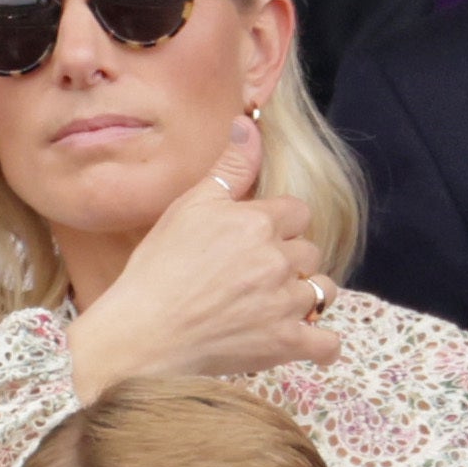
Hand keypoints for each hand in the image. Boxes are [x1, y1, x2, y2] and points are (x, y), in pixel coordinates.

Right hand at [65, 110, 337, 391]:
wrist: (140, 335)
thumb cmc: (155, 271)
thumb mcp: (186, 209)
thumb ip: (227, 169)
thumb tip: (248, 123)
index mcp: (256, 222)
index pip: (295, 212)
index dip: (274, 225)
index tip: (249, 240)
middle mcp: (278, 258)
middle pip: (308, 251)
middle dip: (287, 261)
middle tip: (250, 275)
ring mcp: (286, 303)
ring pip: (322, 291)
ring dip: (303, 297)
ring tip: (269, 305)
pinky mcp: (288, 342)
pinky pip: (327, 342)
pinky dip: (319, 343)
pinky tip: (301, 339)